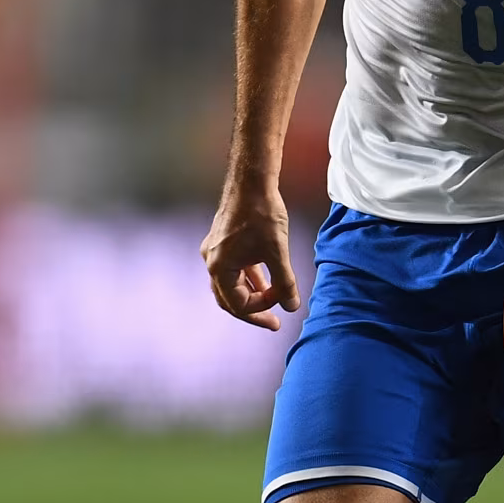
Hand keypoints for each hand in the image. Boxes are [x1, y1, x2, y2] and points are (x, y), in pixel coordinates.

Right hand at [201, 180, 296, 329]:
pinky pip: (233, 269)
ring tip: (274, 300)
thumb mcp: (278, 252)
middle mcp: (212, 261)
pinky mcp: (222, 242)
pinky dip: (249, 278)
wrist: (251, 181)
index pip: (239, 304)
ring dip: (252, 294)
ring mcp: (215, 251)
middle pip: (230, 299)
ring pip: (231, 284)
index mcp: (220, 268)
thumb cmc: (262, 214)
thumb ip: (284, 282)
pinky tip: (267, 280)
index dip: (263, 309)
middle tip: (273, 321)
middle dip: (254, 310)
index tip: (283, 307)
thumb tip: (292, 306)